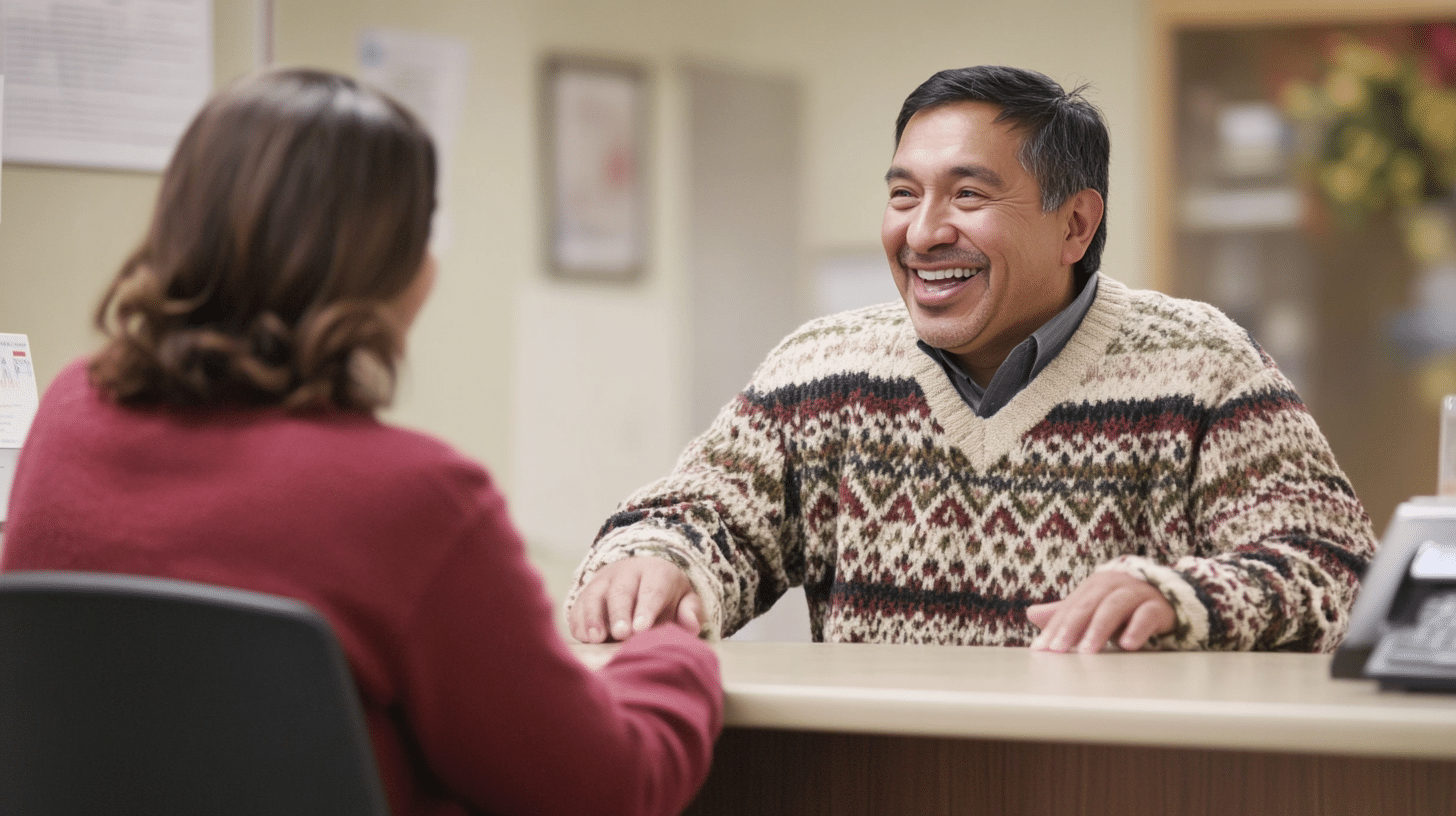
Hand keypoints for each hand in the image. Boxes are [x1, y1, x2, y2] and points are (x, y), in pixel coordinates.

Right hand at [568, 556, 703, 642]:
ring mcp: (603, 581)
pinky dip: (578, 622)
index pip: (652, 588)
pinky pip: (578, 605)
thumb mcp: (686, 599)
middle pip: (621, 591)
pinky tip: (583, 639)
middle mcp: (627, 572)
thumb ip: (692, 611)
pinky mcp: (586, 593)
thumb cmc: (667, 597)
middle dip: (620, 613)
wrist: (642, 577)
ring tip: (596, 639)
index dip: (646, 608)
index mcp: (656, 572)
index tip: (642, 628)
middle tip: (621, 634)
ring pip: (594, 595)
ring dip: (593, 617)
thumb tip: (691, 625)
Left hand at [1025, 571, 1174, 652]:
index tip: (1041, 649)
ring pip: (1115, 607)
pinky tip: (1127, 645)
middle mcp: (1113, 584)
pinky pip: (1148, 615)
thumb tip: (1031, 614)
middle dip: (1071, 627)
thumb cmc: (1123, 606)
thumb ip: (1065, 613)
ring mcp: (1137, 593)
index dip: (1054, 628)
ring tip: (1087, 651)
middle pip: (1088, 604)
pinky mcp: (1160, 606)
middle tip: (1058, 650)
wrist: (1167, 597)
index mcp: (1094, 585)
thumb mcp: (1093, 608)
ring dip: (1099, 629)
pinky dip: (1137, 628)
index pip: (1070, 608)